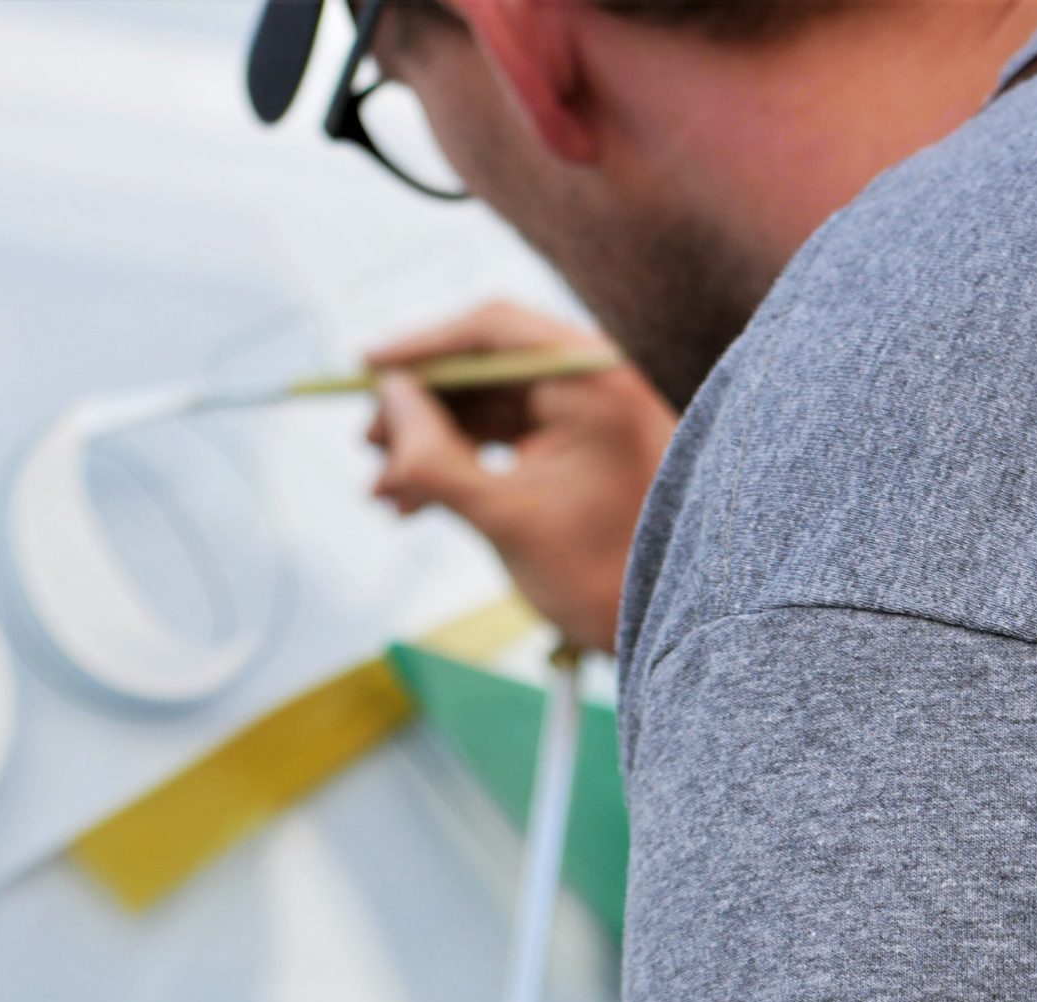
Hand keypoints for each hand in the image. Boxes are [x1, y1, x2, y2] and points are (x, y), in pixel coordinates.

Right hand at [365, 301, 676, 654]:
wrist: (671, 633)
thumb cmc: (600, 581)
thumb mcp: (504, 519)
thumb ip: (437, 456)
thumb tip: (388, 393)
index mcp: (595, 381)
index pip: (493, 331)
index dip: (421, 347)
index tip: (365, 369)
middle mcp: (597, 384)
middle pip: (486, 368)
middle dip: (421, 410)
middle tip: (368, 447)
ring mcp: (591, 418)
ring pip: (491, 409)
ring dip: (433, 446)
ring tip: (385, 493)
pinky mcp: (582, 452)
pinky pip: (510, 439)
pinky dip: (464, 466)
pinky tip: (417, 503)